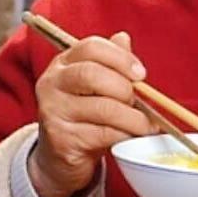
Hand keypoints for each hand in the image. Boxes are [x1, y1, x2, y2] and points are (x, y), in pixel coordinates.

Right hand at [29, 32, 151, 196]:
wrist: (59, 157)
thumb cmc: (83, 117)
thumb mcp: (95, 87)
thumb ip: (110, 62)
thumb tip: (124, 38)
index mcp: (62, 64)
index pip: (91, 47)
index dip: (121, 57)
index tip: (141, 74)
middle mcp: (52, 84)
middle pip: (93, 74)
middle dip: (125, 89)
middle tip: (141, 103)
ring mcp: (53, 111)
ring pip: (103, 108)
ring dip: (133, 118)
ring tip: (145, 125)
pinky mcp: (61, 139)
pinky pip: (103, 134)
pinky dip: (125, 135)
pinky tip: (132, 138)